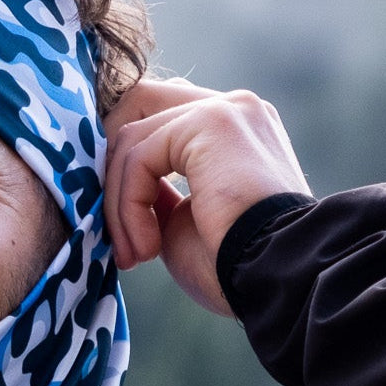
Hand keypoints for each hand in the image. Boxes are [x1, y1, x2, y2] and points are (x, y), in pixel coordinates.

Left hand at [104, 79, 309, 315]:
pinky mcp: (211, 122)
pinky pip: (139, 157)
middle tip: (108, 223)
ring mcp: (225, 109)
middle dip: (108, 164)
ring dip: (119, 204)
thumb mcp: (179, 222)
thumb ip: (153, 190)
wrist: (276, 281)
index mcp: (234, 130)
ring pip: (131, 138)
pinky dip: (129, 207)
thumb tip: (117, 180)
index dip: (124, 163)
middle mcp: (234, 108)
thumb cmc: (233, 267)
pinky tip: (146, 248)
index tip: (119, 225)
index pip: (159, 117)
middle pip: (138, 104)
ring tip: (134, 253)